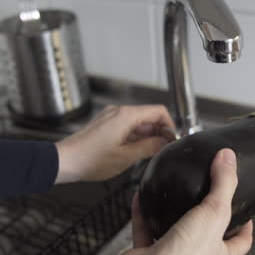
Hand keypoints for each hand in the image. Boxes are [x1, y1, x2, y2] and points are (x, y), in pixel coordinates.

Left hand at [55, 104, 174, 182]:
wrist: (63, 161)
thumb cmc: (90, 160)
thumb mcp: (126, 157)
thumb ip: (149, 147)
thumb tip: (165, 143)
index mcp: (126, 116)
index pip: (158, 112)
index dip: (169, 125)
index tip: (172, 139)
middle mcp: (119, 112)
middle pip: (148, 116)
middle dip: (159, 131)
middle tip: (164, 149)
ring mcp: (111, 117)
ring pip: (138, 122)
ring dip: (147, 135)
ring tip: (150, 153)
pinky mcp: (105, 124)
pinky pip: (127, 126)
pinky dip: (135, 136)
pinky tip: (136, 151)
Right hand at [124, 149, 253, 254]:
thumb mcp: (213, 214)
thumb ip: (223, 185)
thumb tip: (228, 159)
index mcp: (219, 253)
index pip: (240, 241)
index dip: (245, 225)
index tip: (244, 210)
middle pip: (206, 233)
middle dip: (204, 214)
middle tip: (204, 194)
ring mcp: (173, 254)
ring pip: (173, 230)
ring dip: (170, 210)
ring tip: (174, 191)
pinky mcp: (148, 253)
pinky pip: (145, 229)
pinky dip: (143, 213)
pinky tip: (143, 196)